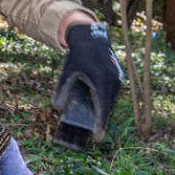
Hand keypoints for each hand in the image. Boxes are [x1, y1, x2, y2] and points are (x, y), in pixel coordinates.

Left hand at [52, 22, 122, 146]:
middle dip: (102, 122)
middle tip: (95, 136)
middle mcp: (113, 81)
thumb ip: (62, 90)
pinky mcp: (118, 77)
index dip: (100, 124)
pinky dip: (107, 103)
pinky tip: (100, 110)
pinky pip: (113, 94)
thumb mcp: (67, 72)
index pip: (103, 107)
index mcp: (101, 80)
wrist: (91, 37)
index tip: (97, 137)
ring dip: (105, 113)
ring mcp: (117, 78)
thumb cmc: (78, 55)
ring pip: (112, 101)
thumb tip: (57, 108)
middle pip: (109, 107)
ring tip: (97, 126)